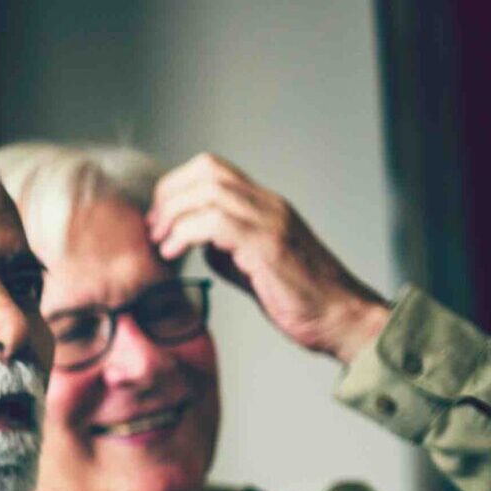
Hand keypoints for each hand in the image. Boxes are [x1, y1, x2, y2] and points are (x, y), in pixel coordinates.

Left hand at [150, 153, 390, 362]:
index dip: (176, 187)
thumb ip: (224, 247)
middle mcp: (268, 204)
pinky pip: (216, 221)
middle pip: (207, 169)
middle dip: (169, 195)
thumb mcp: (250, 265)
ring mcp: (270, 221)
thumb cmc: (299, 297)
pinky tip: (174, 254)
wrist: (340, 317)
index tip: (159, 220)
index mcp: (264, 206)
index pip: (213, 169)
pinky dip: (185, 233)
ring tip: (161, 245)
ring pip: (209, 190)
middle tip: (154, 230)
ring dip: (174, 215)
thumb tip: (196, 242)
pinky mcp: (268, 245)